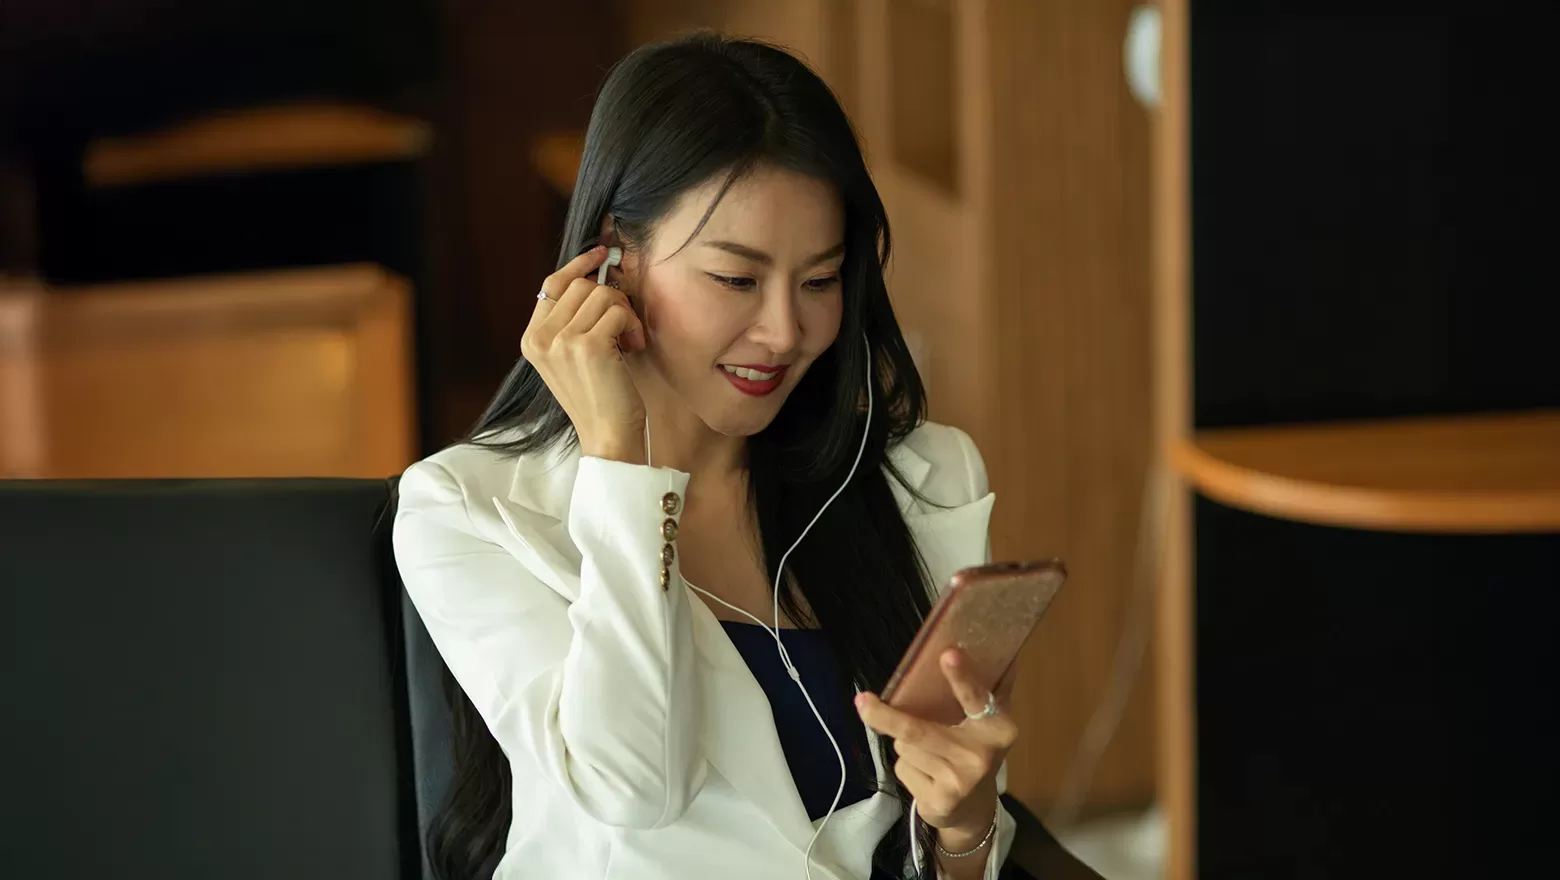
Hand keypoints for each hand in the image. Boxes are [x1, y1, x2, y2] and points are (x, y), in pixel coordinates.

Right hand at [522, 246, 647, 461]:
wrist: (607, 436)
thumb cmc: (598, 397)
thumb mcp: (571, 357)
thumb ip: (570, 321)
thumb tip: (594, 275)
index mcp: (531, 340)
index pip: (551, 285)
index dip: (578, 266)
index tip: (600, 256)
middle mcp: (541, 338)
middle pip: (581, 285)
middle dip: (611, 298)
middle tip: (623, 325)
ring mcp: (563, 341)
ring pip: (602, 294)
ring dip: (624, 312)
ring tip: (628, 340)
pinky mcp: (589, 346)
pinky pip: (618, 311)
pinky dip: (632, 324)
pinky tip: (633, 345)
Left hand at [855, 649, 1017, 842]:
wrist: (973, 809)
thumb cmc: (974, 751)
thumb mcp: (984, 723)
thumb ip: (978, 691)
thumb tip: (971, 649)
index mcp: (997, 728)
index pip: (976, 698)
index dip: (961, 677)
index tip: (947, 655)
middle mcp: (980, 756)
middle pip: (919, 730)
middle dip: (886, 716)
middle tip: (862, 700)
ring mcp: (959, 782)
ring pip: (905, 746)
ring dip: (904, 743)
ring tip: (928, 752)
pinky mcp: (939, 801)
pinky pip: (902, 769)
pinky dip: (906, 766)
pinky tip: (926, 775)